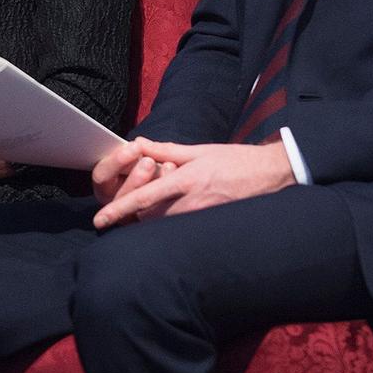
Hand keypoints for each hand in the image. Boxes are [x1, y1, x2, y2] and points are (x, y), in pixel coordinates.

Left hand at [93, 138, 294, 229]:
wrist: (272, 175)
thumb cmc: (236, 160)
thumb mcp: (201, 150)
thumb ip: (167, 150)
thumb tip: (139, 145)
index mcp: (187, 179)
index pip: (145, 197)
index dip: (120, 208)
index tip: (100, 219)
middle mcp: (192, 202)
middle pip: (149, 215)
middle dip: (134, 211)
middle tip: (125, 201)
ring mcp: (201, 217)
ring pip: (163, 223)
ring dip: (151, 215)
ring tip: (152, 200)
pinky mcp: (209, 225)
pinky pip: (179, 226)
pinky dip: (168, 219)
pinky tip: (170, 209)